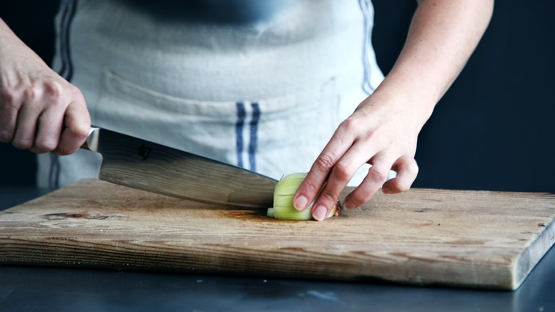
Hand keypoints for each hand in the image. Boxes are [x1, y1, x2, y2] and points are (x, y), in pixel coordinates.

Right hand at [0, 19, 89, 154]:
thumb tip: (66, 148)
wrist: (12, 55)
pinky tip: (11, 118)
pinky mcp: (8, 96)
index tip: (61, 146)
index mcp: (72, 96)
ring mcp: (30, 96)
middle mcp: (54, 95)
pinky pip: (4, 133)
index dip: (69, 146)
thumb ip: (69, 120)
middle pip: (46, 144)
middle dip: (38, 146)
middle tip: (36, 135)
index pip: (80, 131)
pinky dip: (4, 131)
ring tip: (23, 123)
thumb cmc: (39, 81)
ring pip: (22, 141)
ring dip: (19, 138)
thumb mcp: (64, 95)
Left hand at [292, 0, 492, 220]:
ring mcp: (390, 146)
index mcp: (348, 129)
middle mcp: (369, 137)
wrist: (403, 99)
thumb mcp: (347, 128)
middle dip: (329, 195)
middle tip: (318, 214)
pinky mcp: (408, 154)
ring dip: (359, 196)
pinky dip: (396, 188)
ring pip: (375, 177)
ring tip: (347, 205)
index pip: (324, 160)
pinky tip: (386, 190)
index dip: (310, 184)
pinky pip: (406, 177)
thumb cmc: (368, 119)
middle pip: (344, 169)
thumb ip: (335, 153)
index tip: (300, 202)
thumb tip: (314, 186)